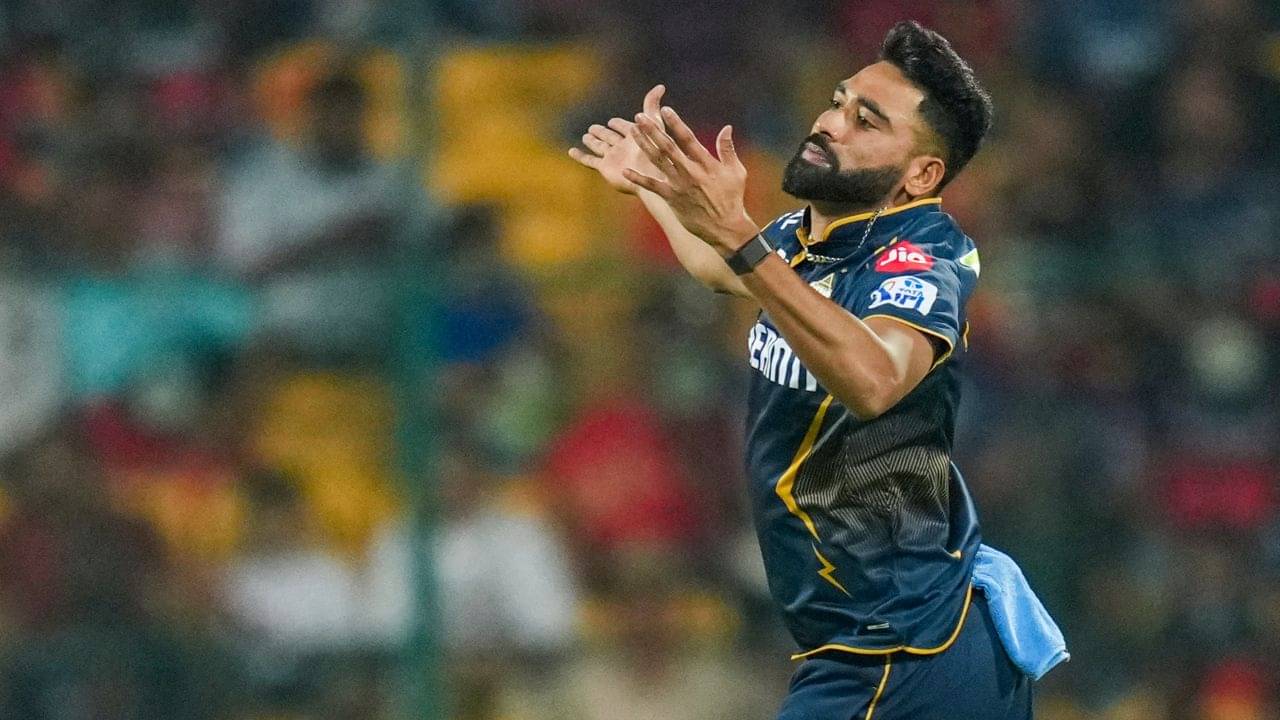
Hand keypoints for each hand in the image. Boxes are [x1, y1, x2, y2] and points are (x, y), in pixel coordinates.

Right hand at [568, 85, 665, 194]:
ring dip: (592, 142)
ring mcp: (614, 157)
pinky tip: (571, 151)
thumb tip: (660, 86)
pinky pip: (589, 160)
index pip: (624, 127)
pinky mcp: (606, 167)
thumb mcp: (654, 121)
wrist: (653, 174)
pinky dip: (580, 156)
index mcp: (637, 136)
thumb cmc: (657, 149)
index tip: (613, 122)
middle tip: (593, 127)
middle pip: (610, 137)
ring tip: (586, 136)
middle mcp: (624, 147)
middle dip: (602, 132)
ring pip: (599, 147)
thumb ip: (652, 104)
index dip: (619, 124)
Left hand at [624, 105, 757, 253]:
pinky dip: (638, 179)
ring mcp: (679, 185)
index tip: (665, 110)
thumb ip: (728, 149)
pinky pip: (652, 187)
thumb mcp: (736, 172)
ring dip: (644, 145)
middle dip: (653, 130)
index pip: (688, 138)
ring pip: (657, 161)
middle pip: (668, 147)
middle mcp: (690, 172)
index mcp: (706, 163)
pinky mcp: (672, 199)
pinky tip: (625, 171)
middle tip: (640, 116)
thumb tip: (726, 127)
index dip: (675, 123)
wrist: (725, 227)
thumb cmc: (732, 198)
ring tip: (632, 131)